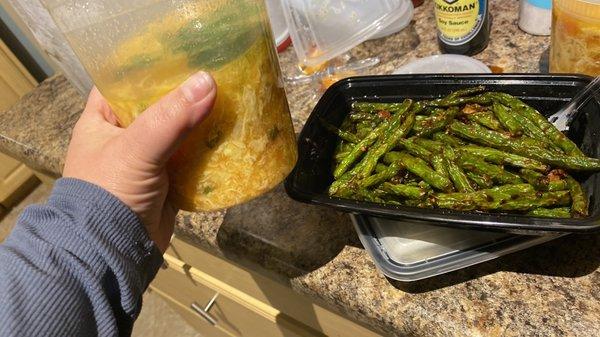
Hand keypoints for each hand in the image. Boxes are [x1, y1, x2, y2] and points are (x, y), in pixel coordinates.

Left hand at [63, 71, 215, 251]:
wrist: (112, 252)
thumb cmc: (109, 192)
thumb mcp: (136, 148)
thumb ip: (170, 116)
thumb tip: (209, 81)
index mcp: (103, 119)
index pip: (124, 80)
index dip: (151, 65)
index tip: (185, 52)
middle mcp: (125, 135)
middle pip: (159, 104)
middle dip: (187, 94)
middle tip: (219, 74)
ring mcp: (148, 159)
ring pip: (180, 132)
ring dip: (203, 122)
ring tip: (233, 99)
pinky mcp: (168, 180)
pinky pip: (192, 158)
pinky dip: (209, 150)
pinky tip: (231, 135)